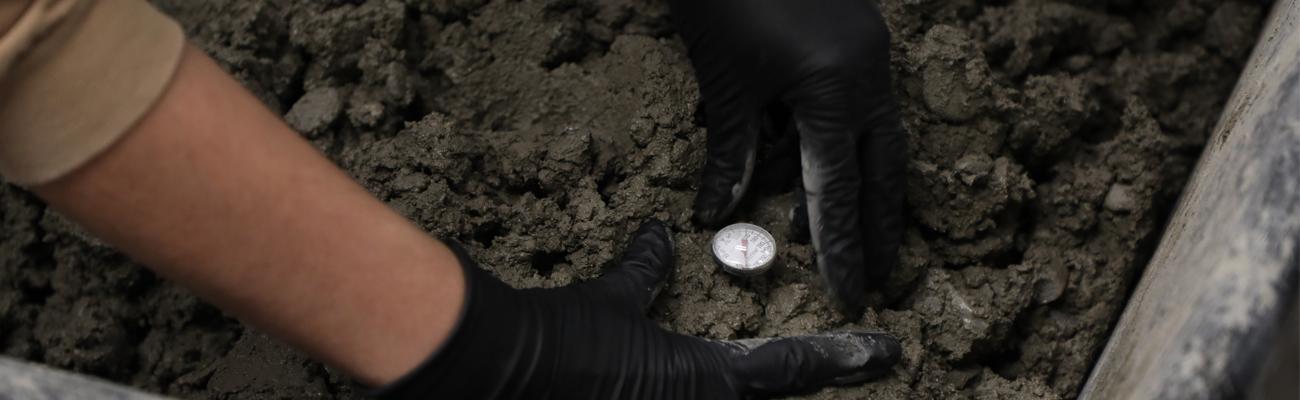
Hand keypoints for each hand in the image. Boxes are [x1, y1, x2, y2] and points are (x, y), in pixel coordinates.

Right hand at [374, 220, 899, 398]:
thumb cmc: (560, 336)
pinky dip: (703, 395)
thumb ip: (642, 273)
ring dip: (761, 392)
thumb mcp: (609, 302)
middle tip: (862, 368)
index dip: (842, 356)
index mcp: (704, 380)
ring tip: (789, 372)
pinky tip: (687, 385)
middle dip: (813, 381)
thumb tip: (660, 236)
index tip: (888, 353)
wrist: (498, 374)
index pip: (790, 366)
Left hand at [671, 0, 906, 307]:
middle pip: (884, 167)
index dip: (843, 247)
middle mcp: (868, 70)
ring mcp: (869, 48)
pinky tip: (816, 160)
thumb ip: (731, 152)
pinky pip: (860, 101)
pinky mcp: (858, 34)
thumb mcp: (724, 83)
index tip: (850, 293)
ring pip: (877, 135)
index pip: (842, 188)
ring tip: (835, 231)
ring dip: (858, 183)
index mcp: (836, 86)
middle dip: (879, 225)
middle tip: (877, 276)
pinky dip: (841, 139)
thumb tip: (718, 213)